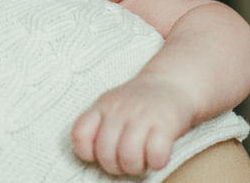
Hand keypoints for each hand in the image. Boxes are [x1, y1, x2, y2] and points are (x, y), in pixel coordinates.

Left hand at [71, 75, 195, 175]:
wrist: (170, 82)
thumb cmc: (138, 101)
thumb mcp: (112, 104)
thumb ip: (99, 124)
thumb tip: (92, 155)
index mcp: (102, 106)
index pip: (79, 134)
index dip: (86, 152)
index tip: (98, 154)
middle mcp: (119, 109)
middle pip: (105, 153)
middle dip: (115, 167)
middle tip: (125, 162)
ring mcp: (142, 115)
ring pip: (129, 156)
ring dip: (135, 167)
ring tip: (141, 161)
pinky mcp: (166, 123)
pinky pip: (156, 154)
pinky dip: (156, 162)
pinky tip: (157, 157)